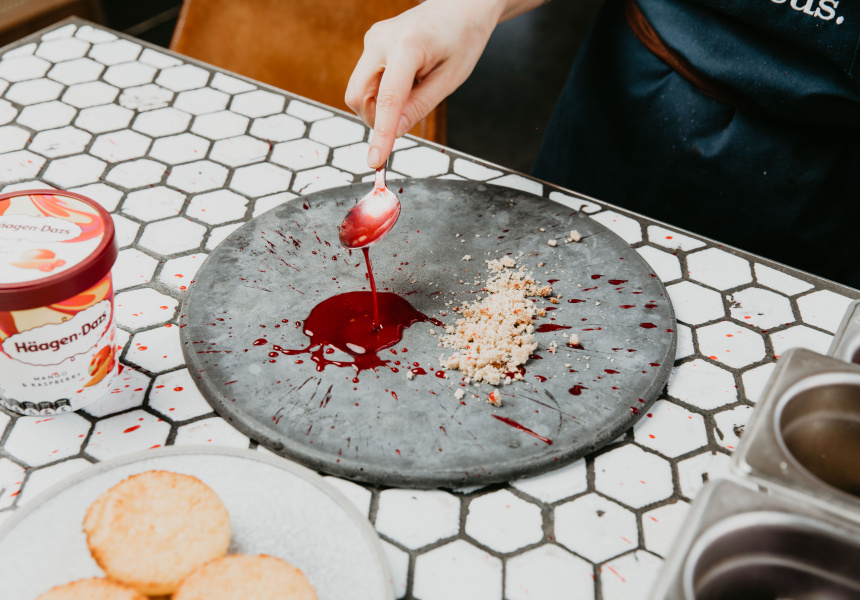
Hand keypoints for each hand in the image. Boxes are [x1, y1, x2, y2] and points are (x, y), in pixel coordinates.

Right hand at [346, 0, 504, 168]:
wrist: (459, 6)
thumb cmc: (461, 39)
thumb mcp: (450, 79)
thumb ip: (420, 106)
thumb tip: (395, 132)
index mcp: (407, 46)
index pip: (387, 99)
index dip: (380, 135)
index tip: (375, 161)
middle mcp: (380, 40)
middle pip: (358, 96)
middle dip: (376, 117)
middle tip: (407, 116)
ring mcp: (372, 40)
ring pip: (359, 91)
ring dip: (380, 105)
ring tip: (413, 90)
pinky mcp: (371, 44)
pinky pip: (366, 80)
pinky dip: (382, 92)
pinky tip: (406, 81)